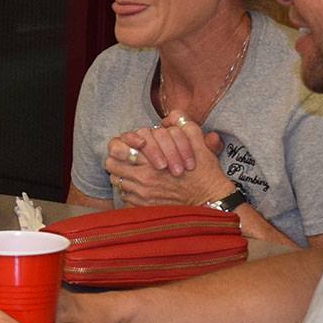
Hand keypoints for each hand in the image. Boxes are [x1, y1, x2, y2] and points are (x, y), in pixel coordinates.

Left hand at [103, 120, 231, 206]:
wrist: (210, 199)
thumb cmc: (204, 171)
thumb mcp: (197, 141)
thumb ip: (183, 124)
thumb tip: (171, 116)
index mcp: (152, 160)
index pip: (118, 149)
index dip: (120, 145)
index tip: (130, 145)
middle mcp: (143, 178)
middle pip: (112, 165)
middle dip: (117, 159)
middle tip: (127, 157)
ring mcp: (142, 194)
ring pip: (117, 181)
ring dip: (123, 174)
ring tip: (134, 171)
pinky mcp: (145, 206)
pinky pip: (125, 196)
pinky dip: (129, 190)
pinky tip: (141, 185)